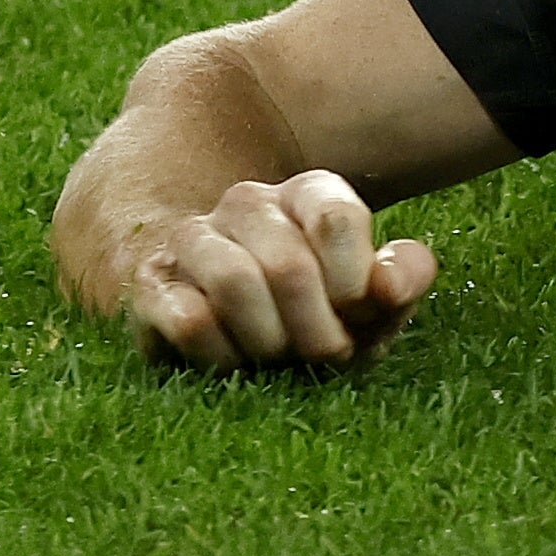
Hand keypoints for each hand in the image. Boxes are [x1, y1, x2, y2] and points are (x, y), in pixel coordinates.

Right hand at [121, 171, 436, 373]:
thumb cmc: (319, 312)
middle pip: (288, 265)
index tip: (357, 316)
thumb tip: (386, 286)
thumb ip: (404, 279)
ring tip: (279, 358)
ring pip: (232, 282)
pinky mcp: (151, 284)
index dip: (352, 284)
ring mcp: (193, 239)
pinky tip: (234, 362)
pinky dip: (221, 355)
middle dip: (316, 330)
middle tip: (325, 356)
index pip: (336, 219)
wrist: (231, 328)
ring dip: (267, 340)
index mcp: (309, 192)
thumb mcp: (374, 299)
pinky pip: (187, 319)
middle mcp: (248, 203)